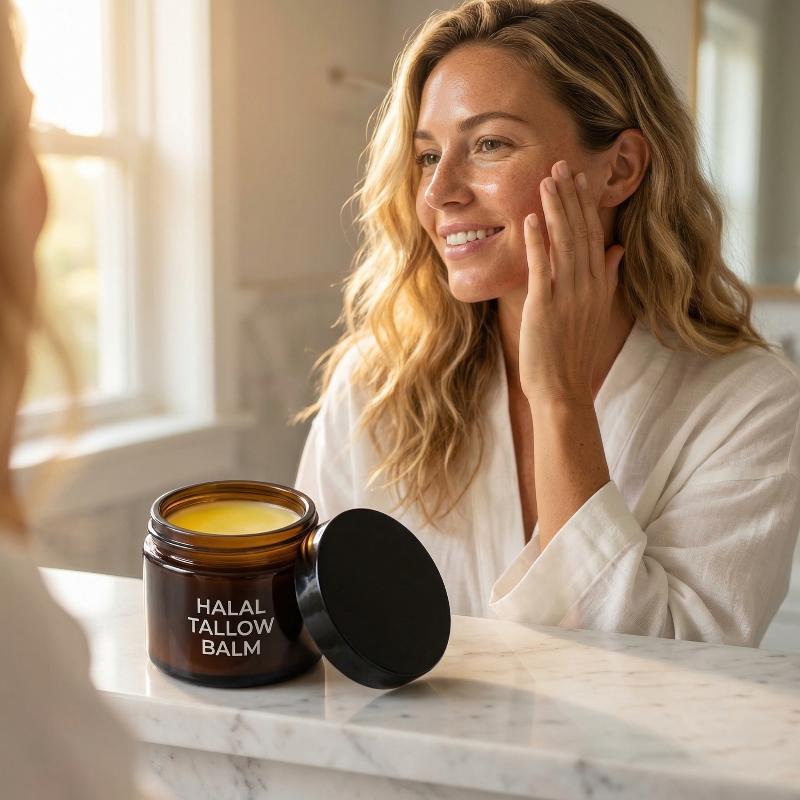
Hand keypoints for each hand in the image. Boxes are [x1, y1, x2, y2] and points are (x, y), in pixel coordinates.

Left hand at [519, 160, 624, 406]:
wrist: (564, 390)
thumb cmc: (574, 356)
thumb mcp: (597, 314)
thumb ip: (607, 279)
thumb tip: (616, 250)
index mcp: (599, 286)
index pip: (594, 236)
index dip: (585, 206)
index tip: (579, 179)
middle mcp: (588, 286)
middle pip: (581, 232)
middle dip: (570, 197)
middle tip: (560, 165)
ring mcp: (568, 296)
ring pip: (564, 243)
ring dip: (555, 210)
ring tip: (546, 180)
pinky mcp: (545, 307)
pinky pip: (542, 268)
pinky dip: (537, 242)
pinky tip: (531, 219)